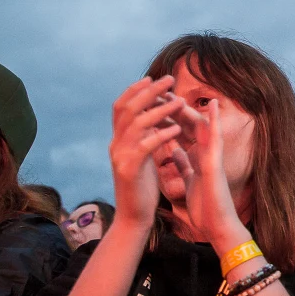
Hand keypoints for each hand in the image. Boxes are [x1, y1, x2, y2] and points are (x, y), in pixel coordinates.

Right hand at [108, 77, 184, 228]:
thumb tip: (153, 119)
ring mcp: (120, 156)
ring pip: (137, 124)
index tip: (152, 78)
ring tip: (179, 101)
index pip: (121, 107)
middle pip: (128, 108)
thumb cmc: (142, 188)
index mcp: (118, 140)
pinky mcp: (129, 170)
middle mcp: (115, 144)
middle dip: (149, 91)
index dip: (135, 90)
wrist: (133, 217)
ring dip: (160, 109)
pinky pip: (146, 146)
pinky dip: (162, 134)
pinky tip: (177, 129)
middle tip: (169, 80)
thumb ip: (143, 138)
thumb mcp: (141, 158)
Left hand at [169, 98, 247, 248]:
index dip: (167, 117)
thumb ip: (184, 165)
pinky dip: (216, 121)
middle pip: (188, 125)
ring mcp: (213, 157)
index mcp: (195, 157)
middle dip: (174, 108)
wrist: (218, 226)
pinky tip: (214, 105)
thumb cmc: (205, 207)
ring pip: (201, 126)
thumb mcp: (189, 181)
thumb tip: (176, 152)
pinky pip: (216, 139)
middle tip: (161, 91)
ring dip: (189, 108)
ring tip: (177, 92)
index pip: (180, 132)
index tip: (153, 103)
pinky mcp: (217, 163)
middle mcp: (205, 153)